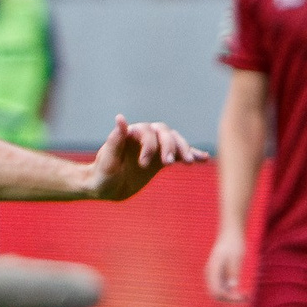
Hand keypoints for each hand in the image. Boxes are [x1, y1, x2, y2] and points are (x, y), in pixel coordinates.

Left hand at [81, 116, 203, 201]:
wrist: (106, 188)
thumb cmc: (103, 174)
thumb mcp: (107, 160)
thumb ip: (115, 140)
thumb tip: (120, 118)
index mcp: (132, 134)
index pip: (147, 133)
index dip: (148, 146)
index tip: (143, 164)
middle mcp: (146, 136)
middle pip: (165, 134)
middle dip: (169, 147)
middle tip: (168, 163)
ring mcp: (156, 147)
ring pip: (175, 142)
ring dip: (184, 150)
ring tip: (190, 162)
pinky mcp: (162, 160)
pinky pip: (180, 154)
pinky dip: (192, 155)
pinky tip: (204, 158)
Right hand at [206, 222, 246, 303]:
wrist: (230, 234)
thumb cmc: (234, 243)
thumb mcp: (236, 257)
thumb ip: (233, 271)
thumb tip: (233, 287)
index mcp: (212, 271)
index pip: (217, 292)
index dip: (230, 298)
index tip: (244, 296)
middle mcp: (210, 276)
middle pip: (216, 296)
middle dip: (231, 301)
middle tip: (247, 300)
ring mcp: (214, 277)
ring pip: (220, 295)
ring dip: (232, 299)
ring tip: (246, 297)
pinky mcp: (219, 276)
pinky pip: (223, 290)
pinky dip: (232, 294)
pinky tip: (243, 292)